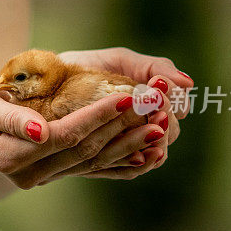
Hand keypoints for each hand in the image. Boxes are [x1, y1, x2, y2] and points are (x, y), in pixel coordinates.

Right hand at [0, 74, 165, 188]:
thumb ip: (8, 117)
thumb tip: (41, 132)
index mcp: (11, 157)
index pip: (65, 136)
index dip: (98, 117)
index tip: (128, 97)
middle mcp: (29, 175)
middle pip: (86, 152)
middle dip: (123, 129)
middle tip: (157, 108)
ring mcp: (43, 178)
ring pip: (95, 162)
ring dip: (130, 144)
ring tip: (161, 125)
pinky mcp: (54, 173)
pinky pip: (93, 169)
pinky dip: (122, 158)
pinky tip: (148, 148)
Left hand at [58, 47, 193, 174]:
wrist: (42, 84)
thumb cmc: (84, 68)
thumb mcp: (119, 60)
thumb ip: (154, 66)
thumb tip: (189, 82)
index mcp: (150, 103)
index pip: (176, 108)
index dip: (171, 100)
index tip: (157, 86)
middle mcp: (142, 127)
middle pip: (168, 133)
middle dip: (164, 122)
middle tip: (155, 111)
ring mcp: (125, 146)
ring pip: (152, 154)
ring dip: (154, 143)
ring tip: (150, 130)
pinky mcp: (104, 162)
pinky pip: (127, 170)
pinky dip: (137, 164)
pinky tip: (139, 156)